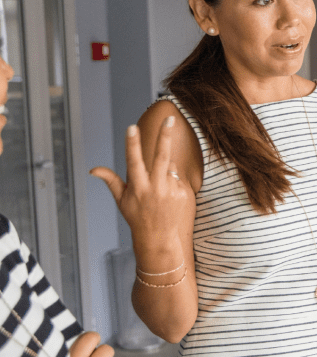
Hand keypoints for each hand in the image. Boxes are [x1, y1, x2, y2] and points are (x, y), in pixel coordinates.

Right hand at [90, 117, 194, 254]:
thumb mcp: (121, 200)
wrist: (159, 238)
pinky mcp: (183, 193)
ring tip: (159, 191)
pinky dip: (172, 181)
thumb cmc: (137, 217)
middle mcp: (155, 187)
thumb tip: (93, 169)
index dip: (131, 144)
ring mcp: (171, 190)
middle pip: (161, 156)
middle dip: (164, 136)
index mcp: (138, 186)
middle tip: (170, 118)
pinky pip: (178, 177)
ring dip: (164, 171)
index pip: (133, 161)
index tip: (132, 127)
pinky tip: (168, 195)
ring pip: (169, 166)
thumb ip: (111, 180)